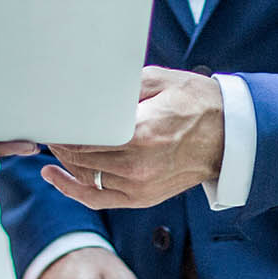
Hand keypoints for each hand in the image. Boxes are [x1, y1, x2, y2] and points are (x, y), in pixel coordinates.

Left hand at [44, 67, 224, 209]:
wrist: (229, 136)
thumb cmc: (195, 102)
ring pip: (85, 177)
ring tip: (54, 142)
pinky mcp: (142, 198)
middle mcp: (137, 165)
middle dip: (60, 141)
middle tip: (48, 125)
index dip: (61, 128)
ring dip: (65, 160)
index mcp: (140, 133)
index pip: (84, 136)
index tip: (50, 116)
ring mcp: (139, 186)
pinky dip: (73, 188)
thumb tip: (85, 88)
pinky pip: (97, 197)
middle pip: (80, 156)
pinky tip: (55, 175)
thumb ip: (119, 87)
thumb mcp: (158, 80)